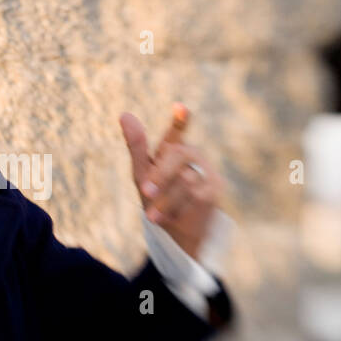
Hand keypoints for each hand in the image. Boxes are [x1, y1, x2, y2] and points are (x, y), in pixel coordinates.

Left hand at [119, 102, 222, 259]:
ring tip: (153, 216)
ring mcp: (208, 172)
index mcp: (174, 149)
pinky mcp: (215, 191)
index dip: (179, 121)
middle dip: (160, 175)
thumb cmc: (158, 199)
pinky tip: (168, 219)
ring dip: (166, 200)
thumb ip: (136, 146)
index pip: (176, 133)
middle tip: (145, 192)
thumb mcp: (142, 174)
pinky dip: (178, 209)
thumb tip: (125, 114)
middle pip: (179, 154)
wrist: (179, 233)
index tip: (179, 107)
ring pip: (186, 179)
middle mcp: (194, 156)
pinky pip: (196, 197)